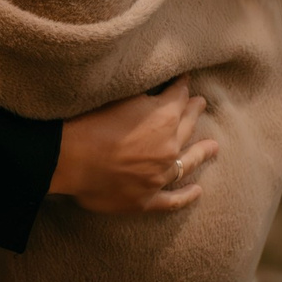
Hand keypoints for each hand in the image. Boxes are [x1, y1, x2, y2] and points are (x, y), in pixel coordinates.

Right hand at [51, 78, 217, 214]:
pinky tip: (197, 191)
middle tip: (200, 104)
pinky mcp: (146, 200)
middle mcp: (168, 147)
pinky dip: (186, 196)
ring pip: (187, 163)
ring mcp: (159, 176)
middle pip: (186, 127)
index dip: (182, 87)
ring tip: (213, 147)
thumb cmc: (88, 121)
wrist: (67, 158)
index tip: (185, 81)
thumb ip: (143, 95)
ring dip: (201, 153)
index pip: (178, 97)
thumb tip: (157, 91)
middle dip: (193, 112)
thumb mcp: (120, 95)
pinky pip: (172, 200)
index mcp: (164, 118)